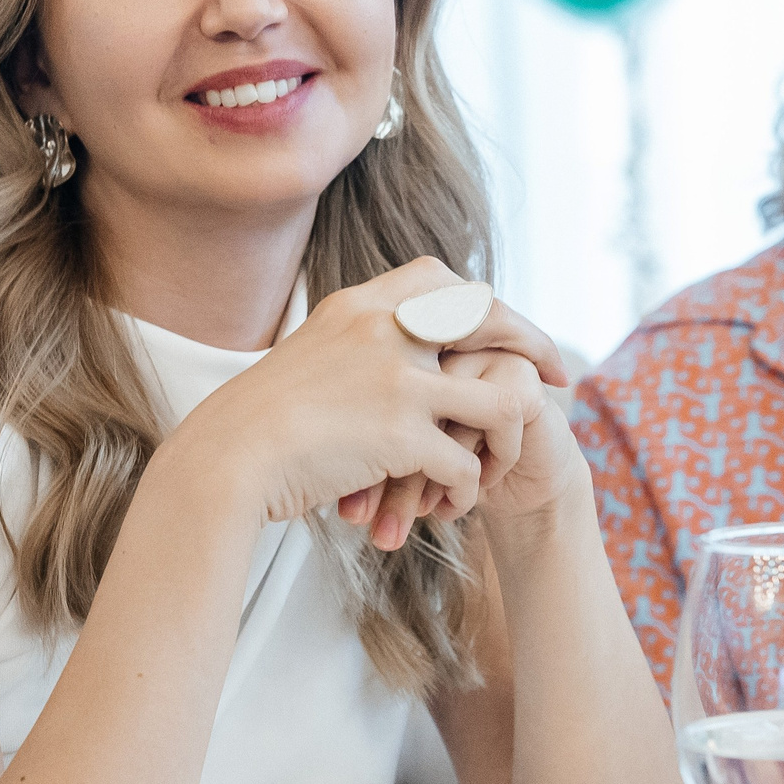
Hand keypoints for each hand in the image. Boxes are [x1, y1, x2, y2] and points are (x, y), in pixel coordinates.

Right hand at [167, 259, 566, 547]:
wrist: (225, 460)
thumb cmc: (257, 422)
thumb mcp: (308, 357)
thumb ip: (355, 345)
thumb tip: (393, 348)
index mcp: (360, 307)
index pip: (442, 278)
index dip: (484, 302)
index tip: (506, 329)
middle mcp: (384, 331)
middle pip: (491, 319)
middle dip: (534, 346)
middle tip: (558, 378)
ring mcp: (397, 381)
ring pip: (501, 399)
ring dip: (508, 436)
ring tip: (499, 461)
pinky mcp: (400, 436)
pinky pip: (466, 464)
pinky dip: (468, 488)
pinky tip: (454, 505)